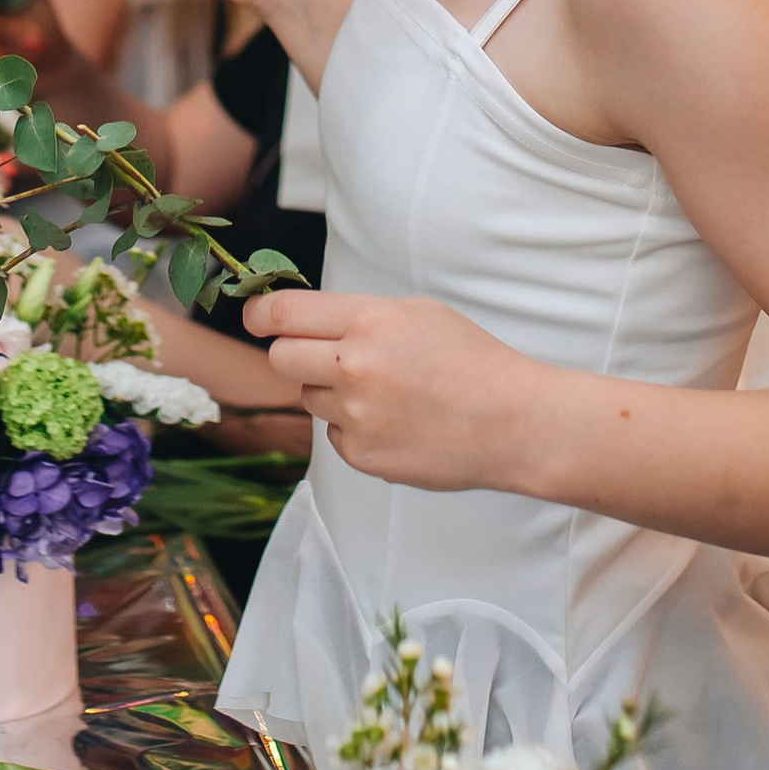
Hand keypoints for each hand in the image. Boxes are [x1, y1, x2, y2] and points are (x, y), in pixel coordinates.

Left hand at [241, 285, 539, 485]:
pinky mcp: (364, 456)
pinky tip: (398, 422)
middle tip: (325, 357)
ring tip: (385, 393)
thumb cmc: (471, 361)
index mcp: (370, 321)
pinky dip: (357, 429)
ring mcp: (358, 416)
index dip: (258, 315)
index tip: (255, 318)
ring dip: (333, 394)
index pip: (282, 313)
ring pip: (310, 399)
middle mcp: (356, 368)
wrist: (514, 423)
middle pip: (281, 358)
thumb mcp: (417, 313)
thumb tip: (298, 320)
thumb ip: (356, 315)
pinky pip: (336, 436)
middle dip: (295, 355)